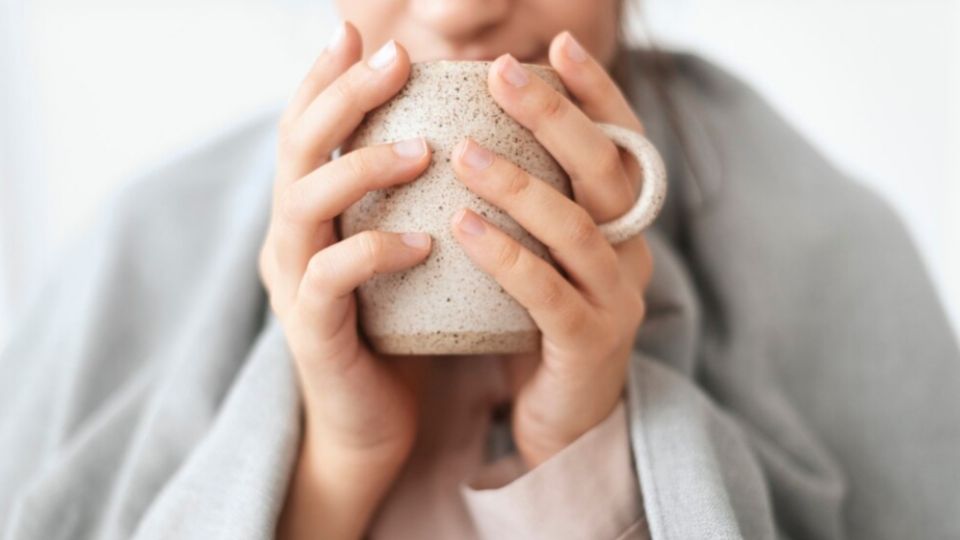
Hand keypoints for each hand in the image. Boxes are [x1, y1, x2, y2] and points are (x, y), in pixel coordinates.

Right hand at [259, 23, 430, 539]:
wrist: (374, 422)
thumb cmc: (397, 328)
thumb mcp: (398, 249)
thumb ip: (406, 199)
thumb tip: (458, 133)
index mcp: (310, 212)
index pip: (306, 128)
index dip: (325, 77)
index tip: (357, 32)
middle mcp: (290, 237)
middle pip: (297, 148)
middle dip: (342, 96)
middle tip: (393, 60)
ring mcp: (294, 283)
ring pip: (304, 204)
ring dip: (359, 167)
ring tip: (420, 151)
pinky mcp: (313, 331)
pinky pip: (332, 280)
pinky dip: (374, 252)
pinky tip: (423, 243)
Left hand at [449, 32, 653, 466]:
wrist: (558, 418)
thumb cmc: (536, 323)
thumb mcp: (540, 252)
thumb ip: (525, 199)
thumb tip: (468, 126)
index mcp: (620, 222)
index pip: (619, 143)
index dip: (594, 93)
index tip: (555, 45)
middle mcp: (631, 251)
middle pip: (604, 171)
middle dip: (557, 116)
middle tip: (503, 73)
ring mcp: (618, 300)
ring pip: (578, 229)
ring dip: (521, 185)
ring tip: (464, 151)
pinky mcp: (590, 344)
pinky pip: (548, 295)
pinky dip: (507, 258)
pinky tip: (463, 226)